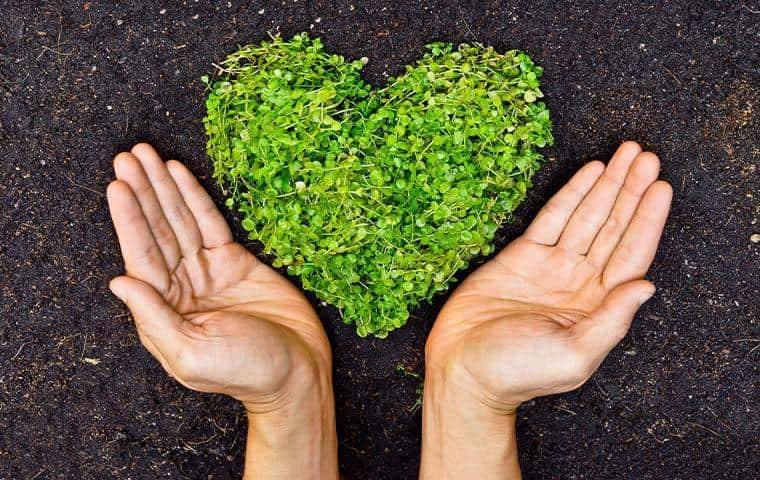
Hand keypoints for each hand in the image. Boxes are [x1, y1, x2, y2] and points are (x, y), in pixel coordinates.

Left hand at [107, 144, 337, 478]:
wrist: (297, 371)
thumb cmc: (245, 371)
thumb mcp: (192, 355)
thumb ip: (154, 318)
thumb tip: (118, 281)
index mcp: (165, 310)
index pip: (142, 256)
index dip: (130, 219)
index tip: (119, 185)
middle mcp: (181, 286)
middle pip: (157, 230)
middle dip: (142, 192)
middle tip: (128, 155)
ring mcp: (208, 271)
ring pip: (180, 221)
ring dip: (162, 187)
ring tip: (146, 155)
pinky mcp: (236, 261)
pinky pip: (210, 224)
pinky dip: (195, 198)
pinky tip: (179, 174)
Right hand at [421, 141, 671, 478]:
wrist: (464, 368)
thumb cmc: (519, 372)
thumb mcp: (574, 356)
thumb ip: (612, 321)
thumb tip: (647, 286)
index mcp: (598, 305)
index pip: (632, 254)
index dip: (648, 220)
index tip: (660, 187)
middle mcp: (580, 280)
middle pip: (614, 227)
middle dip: (631, 191)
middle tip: (647, 156)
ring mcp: (551, 265)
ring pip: (587, 216)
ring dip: (608, 185)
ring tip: (626, 154)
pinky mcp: (520, 255)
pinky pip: (551, 218)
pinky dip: (571, 194)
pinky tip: (589, 173)